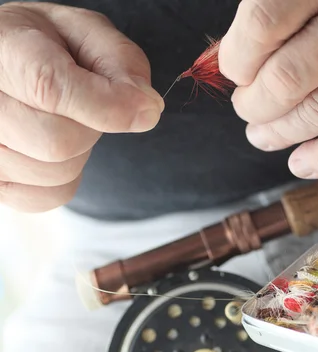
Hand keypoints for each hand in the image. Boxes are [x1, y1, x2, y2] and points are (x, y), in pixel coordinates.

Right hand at [0, 2, 163, 211]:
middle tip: (87, 106)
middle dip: (93, 128)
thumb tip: (147, 109)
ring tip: (62, 120)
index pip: (49, 88)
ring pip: (54, 172)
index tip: (145, 108)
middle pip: (57, 142)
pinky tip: (53, 148)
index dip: (107, 106)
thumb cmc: (48, 44)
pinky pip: (45, 197)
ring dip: (80, 152)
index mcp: (2, 49)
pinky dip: (65, 177)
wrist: (7, 58)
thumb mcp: (87, 32)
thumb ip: (121, 64)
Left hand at [219, 0, 317, 178]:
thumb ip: (289, 5)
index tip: (234, 68)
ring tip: (263, 134)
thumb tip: (232, 52)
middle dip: (254, 104)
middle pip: (288, 78)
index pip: (265, 24)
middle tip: (247, 107)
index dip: (237, 57)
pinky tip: (302, 162)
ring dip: (280, 133)